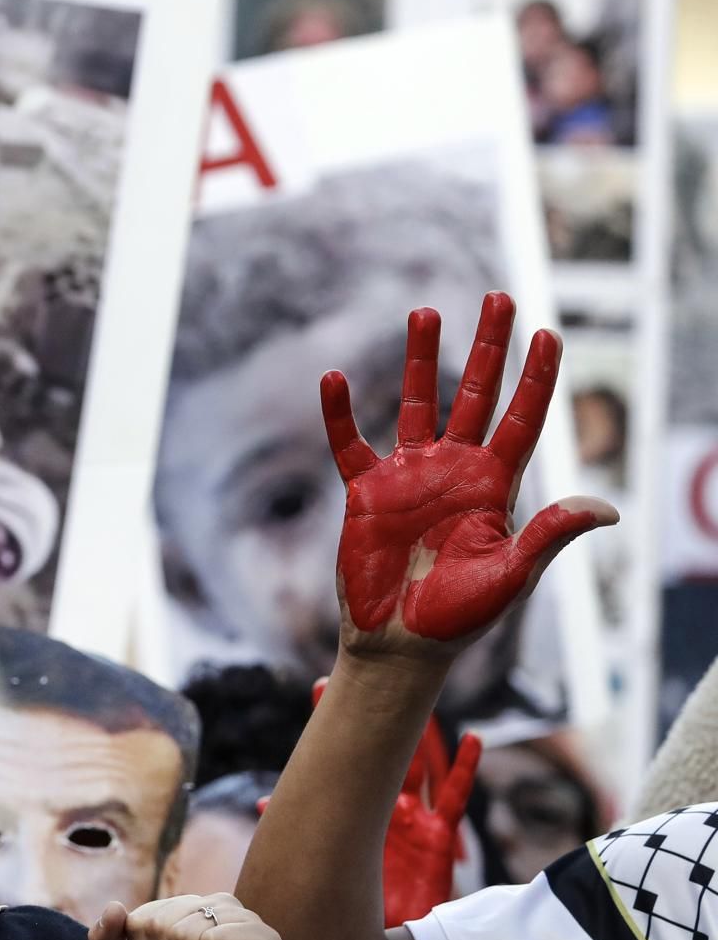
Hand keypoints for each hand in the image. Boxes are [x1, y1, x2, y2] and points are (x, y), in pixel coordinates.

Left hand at [311, 680, 481, 925]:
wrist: (376, 935)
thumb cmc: (349, 898)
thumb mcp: (323, 862)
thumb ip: (301, 832)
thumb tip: (260, 802)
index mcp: (355, 810)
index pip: (344, 760)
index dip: (334, 724)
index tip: (320, 685)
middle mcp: (384, 806)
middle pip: (380, 751)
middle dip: (374, 716)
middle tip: (369, 678)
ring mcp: (413, 819)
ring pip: (416, 767)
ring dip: (417, 734)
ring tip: (419, 694)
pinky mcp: (438, 841)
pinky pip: (455, 800)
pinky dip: (464, 769)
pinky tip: (473, 740)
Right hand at [322, 291, 615, 655]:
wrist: (401, 643)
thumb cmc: (460, 616)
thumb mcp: (511, 575)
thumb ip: (549, 534)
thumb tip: (606, 508)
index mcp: (495, 486)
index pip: (522, 419)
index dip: (536, 377)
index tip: (549, 333)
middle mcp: (455, 470)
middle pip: (476, 394)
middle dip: (489, 346)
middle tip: (499, 297)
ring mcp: (410, 477)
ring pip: (417, 403)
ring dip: (421, 359)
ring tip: (425, 311)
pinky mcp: (366, 492)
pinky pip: (350, 443)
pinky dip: (340, 414)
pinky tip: (333, 379)